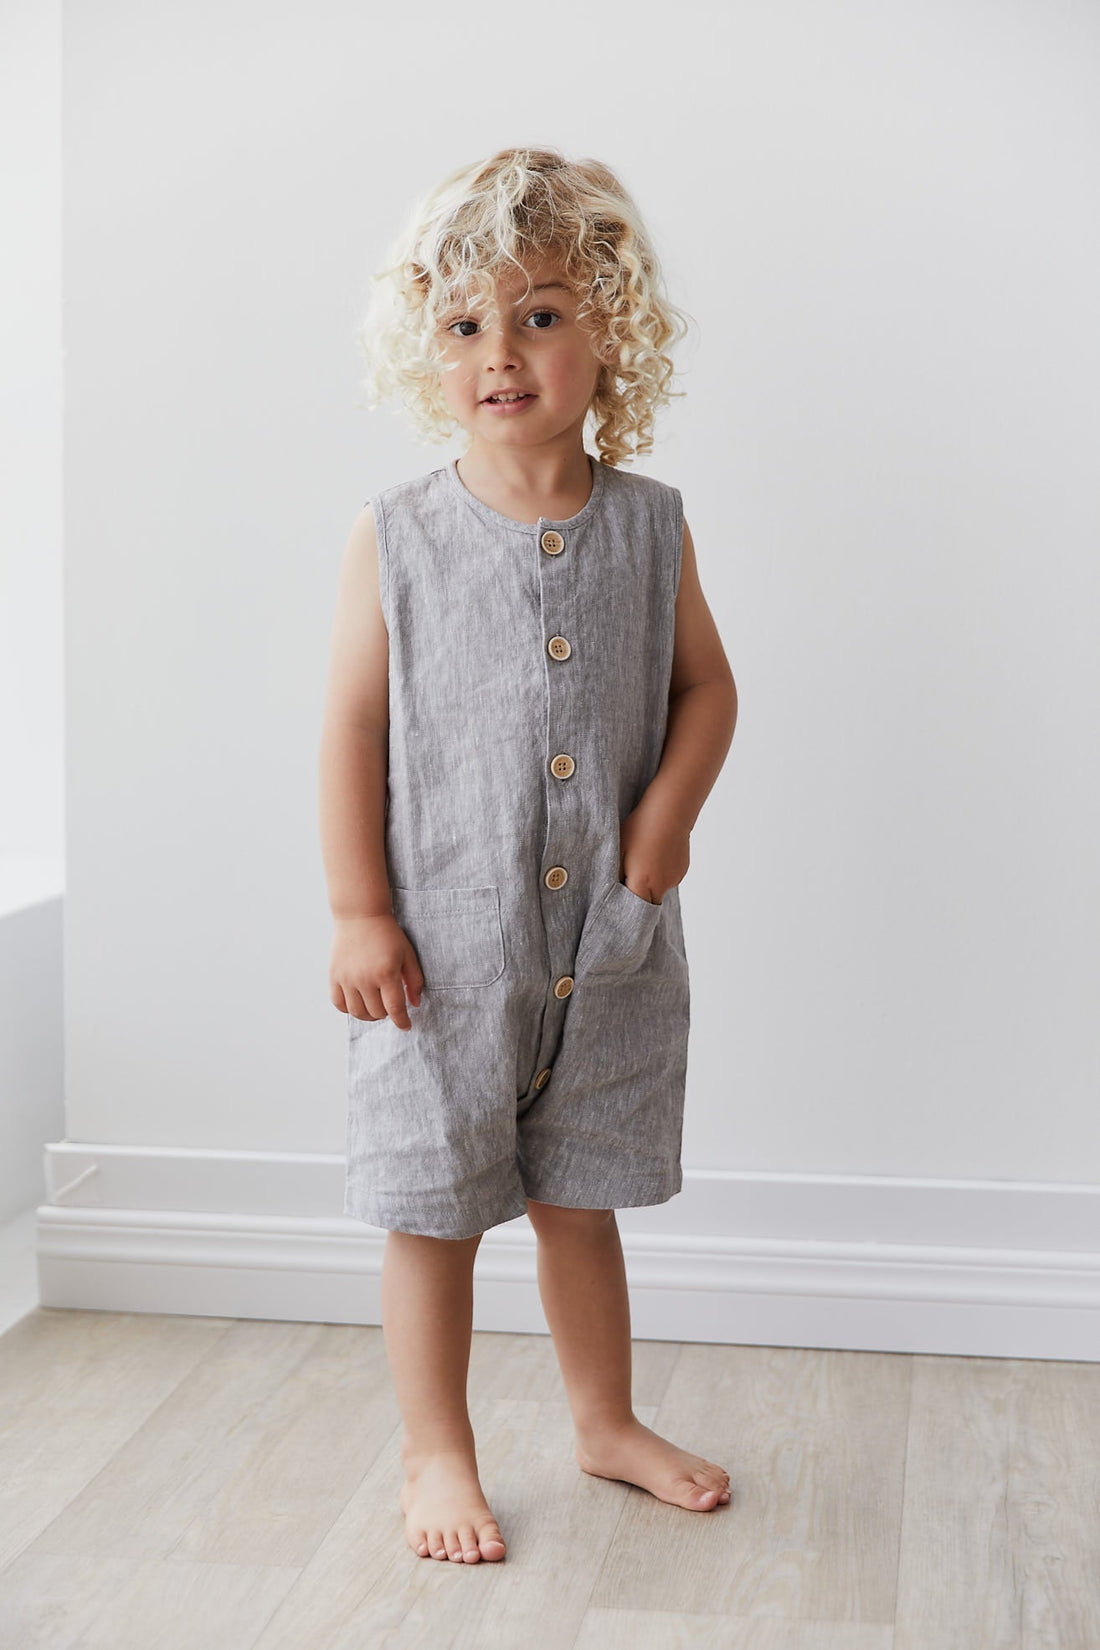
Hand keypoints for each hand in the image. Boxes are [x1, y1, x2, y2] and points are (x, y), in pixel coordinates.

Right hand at [330, 914, 423, 1030]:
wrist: (360, 916)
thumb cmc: (387, 934)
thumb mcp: (407, 954)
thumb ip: (414, 980)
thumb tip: (415, 1004)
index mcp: (387, 973)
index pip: (395, 1009)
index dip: (402, 1021)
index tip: (406, 1026)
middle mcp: (365, 978)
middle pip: (377, 1013)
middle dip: (387, 1014)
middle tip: (390, 1005)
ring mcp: (347, 979)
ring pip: (357, 1013)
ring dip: (369, 1015)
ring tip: (375, 1007)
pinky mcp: (334, 976)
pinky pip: (339, 1004)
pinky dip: (349, 1009)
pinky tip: (357, 1002)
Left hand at [619, 798, 690, 904]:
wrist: (669, 812)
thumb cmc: (639, 828)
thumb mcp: (619, 850)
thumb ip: (617, 876)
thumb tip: (616, 889)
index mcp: (642, 884)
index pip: (633, 910)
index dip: (625, 909)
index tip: (618, 903)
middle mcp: (660, 886)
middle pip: (647, 903)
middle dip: (637, 897)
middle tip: (629, 880)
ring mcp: (674, 879)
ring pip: (658, 890)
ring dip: (649, 883)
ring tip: (644, 859)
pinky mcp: (682, 871)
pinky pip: (667, 879)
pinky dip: (660, 873)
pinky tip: (656, 854)